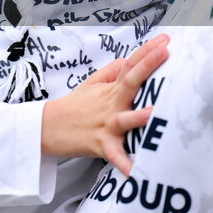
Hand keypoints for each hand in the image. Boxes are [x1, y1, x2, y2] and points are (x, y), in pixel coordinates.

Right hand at [40, 34, 168, 176]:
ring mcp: (107, 124)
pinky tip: (136, 173)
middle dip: (147, 66)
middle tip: (164, 52)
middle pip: (130, 82)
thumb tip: (129, 60)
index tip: (165, 39)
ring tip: (154, 113)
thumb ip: (111, 72)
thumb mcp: (91, 84)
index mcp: (110, 89)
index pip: (130, 65)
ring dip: (138, 117)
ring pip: (124, 120)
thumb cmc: (73, 106)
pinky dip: (124, 164)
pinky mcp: (102, 145)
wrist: (47, 128)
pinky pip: (115, 156)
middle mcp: (111, 104)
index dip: (147, 51)